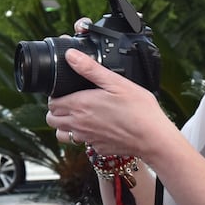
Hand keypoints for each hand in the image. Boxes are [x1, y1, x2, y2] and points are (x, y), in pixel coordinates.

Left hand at [45, 49, 171, 159]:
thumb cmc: (138, 109)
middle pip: (52, 119)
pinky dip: (84, 136)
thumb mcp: (115, 82)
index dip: (55, 96)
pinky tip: (97, 127)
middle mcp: (79, 124)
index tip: (65, 91)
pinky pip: (82, 143)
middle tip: (70, 102)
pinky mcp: (97, 148)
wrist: (152, 137)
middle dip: (56, 110)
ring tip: (78, 117)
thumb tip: (70, 56)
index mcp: (80, 105)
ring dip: (64, 126)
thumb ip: (90, 69)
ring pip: (62, 135)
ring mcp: (87, 139)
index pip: (52, 103)